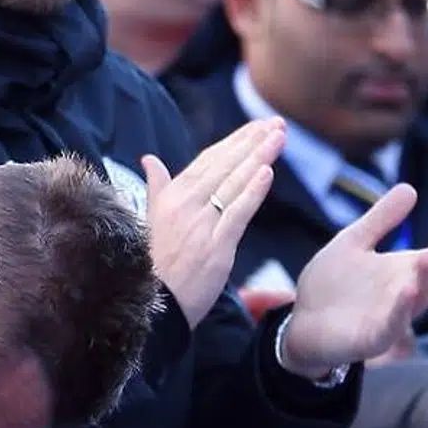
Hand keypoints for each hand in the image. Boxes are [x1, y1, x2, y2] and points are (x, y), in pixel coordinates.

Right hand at [143, 119, 284, 326]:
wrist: (151, 304)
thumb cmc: (150, 263)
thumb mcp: (148, 219)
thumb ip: (155, 187)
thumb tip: (149, 159)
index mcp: (171, 196)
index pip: (208, 160)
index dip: (234, 142)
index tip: (255, 127)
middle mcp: (186, 205)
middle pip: (225, 165)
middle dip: (252, 141)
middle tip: (276, 123)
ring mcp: (201, 224)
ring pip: (234, 183)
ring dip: (258, 156)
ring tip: (279, 136)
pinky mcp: (216, 246)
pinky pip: (237, 213)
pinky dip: (253, 192)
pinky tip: (267, 172)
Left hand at [284, 184, 427, 378]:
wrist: (302, 321)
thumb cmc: (331, 284)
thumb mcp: (353, 242)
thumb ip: (381, 220)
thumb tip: (410, 188)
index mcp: (403, 273)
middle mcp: (404, 296)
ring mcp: (391, 319)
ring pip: (417, 302)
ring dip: (425, 281)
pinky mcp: (373, 338)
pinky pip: (392, 325)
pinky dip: (400, 309)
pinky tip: (406, 290)